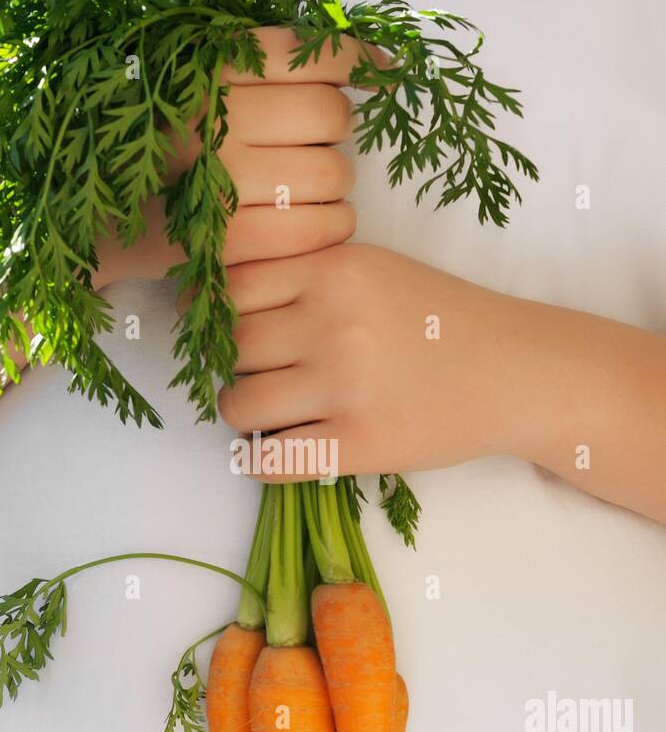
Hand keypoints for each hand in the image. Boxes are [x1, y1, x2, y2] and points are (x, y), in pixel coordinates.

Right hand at [99, 26, 386, 281]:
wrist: (75, 222)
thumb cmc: (141, 145)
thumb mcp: (179, 81)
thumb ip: (251, 63)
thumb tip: (365, 53)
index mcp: (199, 66)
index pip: (308, 52)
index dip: (358, 59)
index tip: (384, 70)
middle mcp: (210, 116)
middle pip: (330, 115)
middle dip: (334, 132)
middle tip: (308, 146)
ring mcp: (215, 181)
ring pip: (333, 174)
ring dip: (334, 188)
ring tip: (301, 192)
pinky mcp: (224, 242)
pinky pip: (318, 229)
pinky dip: (328, 229)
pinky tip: (311, 227)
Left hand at [218, 242, 509, 476]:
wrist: (513, 371)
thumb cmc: (440, 319)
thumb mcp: (372, 269)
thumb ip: (305, 274)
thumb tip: (218, 303)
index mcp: (333, 270)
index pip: (231, 288)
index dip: (222, 313)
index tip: (234, 331)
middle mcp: (333, 323)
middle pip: (231, 347)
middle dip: (232, 365)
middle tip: (257, 375)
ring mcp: (344, 386)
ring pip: (239, 404)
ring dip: (241, 414)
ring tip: (267, 414)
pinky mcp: (358, 444)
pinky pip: (271, 461)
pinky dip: (256, 462)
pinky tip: (269, 454)